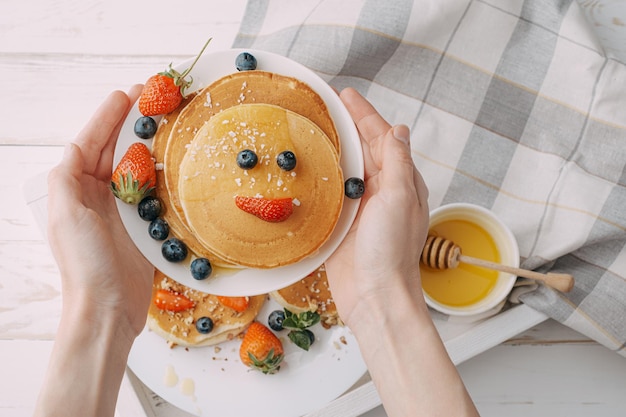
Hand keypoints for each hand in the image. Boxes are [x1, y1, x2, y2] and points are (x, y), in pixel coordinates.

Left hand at [47, 86, 153, 338]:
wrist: (108, 308)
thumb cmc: (84, 264)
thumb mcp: (66, 215)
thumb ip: (67, 177)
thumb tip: (76, 145)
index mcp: (76, 189)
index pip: (91, 143)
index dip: (108, 116)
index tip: (128, 93)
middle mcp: (98, 195)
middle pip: (115, 150)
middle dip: (131, 123)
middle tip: (154, 99)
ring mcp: (123, 210)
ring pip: (137, 167)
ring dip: (150, 144)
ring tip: (168, 122)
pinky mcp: (145, 226)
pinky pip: (156, 191)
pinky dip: (164, 174)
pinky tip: (178, 161)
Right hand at [326, 88, 429, 327]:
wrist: (374, 296)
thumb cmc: (391, 250)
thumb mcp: (399, 199)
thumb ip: (397, 162)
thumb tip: (399, 129)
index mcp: (400, 182)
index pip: (382, 138)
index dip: (364, 115)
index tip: (345, 94)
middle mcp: (381, 192)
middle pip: (362, 149)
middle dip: (346, 125)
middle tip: (324, 104)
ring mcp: (360, 208)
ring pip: (345, 168)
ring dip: (332, 148)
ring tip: (313, 126)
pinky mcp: (341, 224)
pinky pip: (330, 193)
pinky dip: (321, 176)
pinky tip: (308, 166)